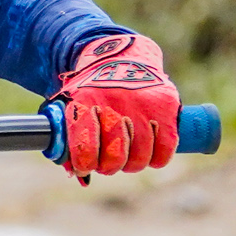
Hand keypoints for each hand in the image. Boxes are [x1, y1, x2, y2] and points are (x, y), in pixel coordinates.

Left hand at [54, 32, 178, 179]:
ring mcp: (142, 105)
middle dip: (110, 166)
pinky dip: (157, 158)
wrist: (123, 59)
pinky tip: (150, 152)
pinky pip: (165, 149)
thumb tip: (80, 177)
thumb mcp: (73, 106)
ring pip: (141, 157)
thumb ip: (69, 141)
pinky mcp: (166, 106)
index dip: (86, 165)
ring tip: (129, 154)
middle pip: (115, 157)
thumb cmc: (94, 91)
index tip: (88, 164)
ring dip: (133, 163)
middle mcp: (115, 103)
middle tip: (110, 162)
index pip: (86, 149)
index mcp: (86, 103)